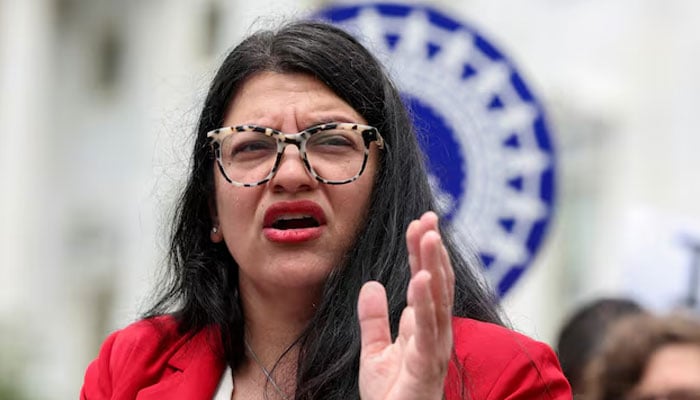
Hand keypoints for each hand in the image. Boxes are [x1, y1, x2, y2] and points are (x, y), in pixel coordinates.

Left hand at [357, 211, 454, 399]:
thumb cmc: (391, 396)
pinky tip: (421, 276)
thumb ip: (374, 318)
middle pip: (436, 282)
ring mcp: (435, 348)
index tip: (418, 223)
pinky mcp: (427, 365)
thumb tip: (371, 284)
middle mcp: (436, 333)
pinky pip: (428, 328)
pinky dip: (425, 301)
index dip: (422, 252)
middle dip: (432, 249)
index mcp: (424, 327)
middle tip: (428, 217)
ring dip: (433, 265)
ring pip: (437, 299)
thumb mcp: (374, 351)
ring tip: (428, 235)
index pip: (426, 281)